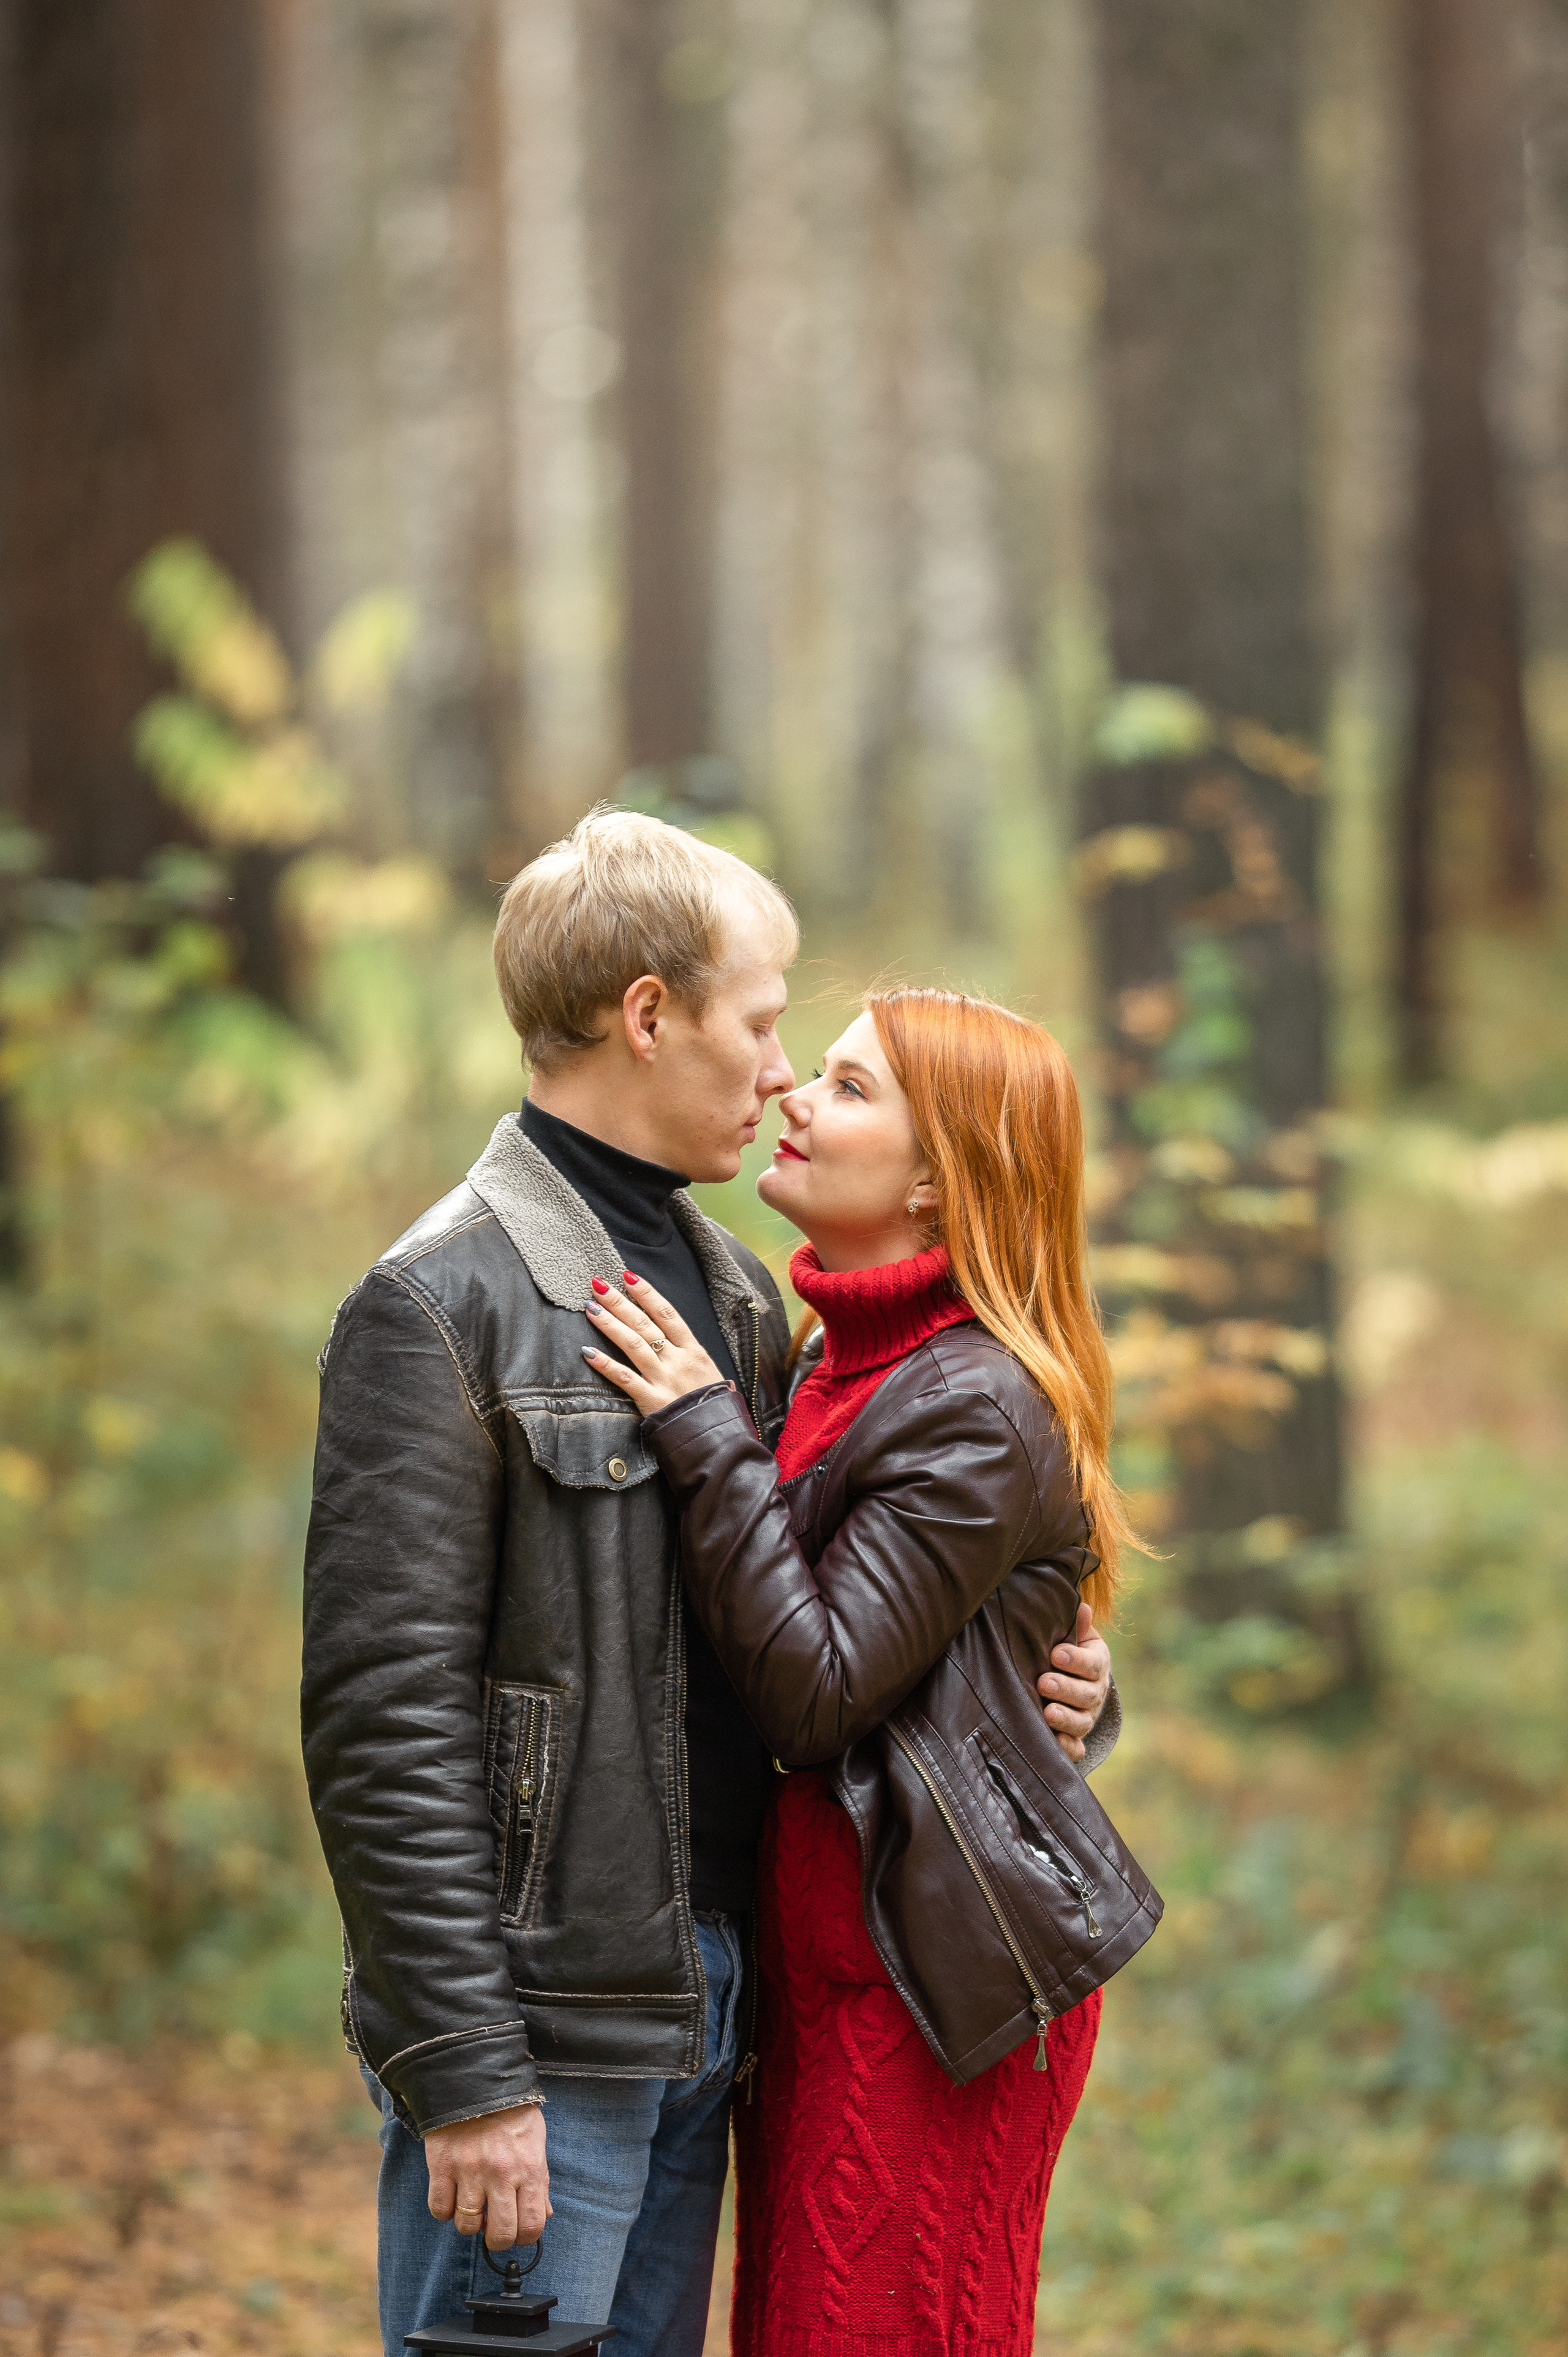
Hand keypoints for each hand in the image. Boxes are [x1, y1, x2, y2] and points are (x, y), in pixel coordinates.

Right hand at [425, 2101, 550, 2251]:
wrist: (476, 2080)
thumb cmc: (511, 2112)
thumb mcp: (535, 2142)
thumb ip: (541, 2181)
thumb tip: (544, 2215)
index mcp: (528, 2168)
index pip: (532, 2225)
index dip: (525, 2237)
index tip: (517, 2231)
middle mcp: (501, 2174)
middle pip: (500, 2235)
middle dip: (497, 2239)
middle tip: (493, 2226)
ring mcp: (470, 2171)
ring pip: (467, 2226)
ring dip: (469, 2222)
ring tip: (473, 2203)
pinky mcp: (442, 2166)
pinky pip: (439, 2210)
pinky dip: (445, 2210)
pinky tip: (453, 2194)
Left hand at [582, 1273, 725, 1416]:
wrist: (719, 1436)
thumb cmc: (713, 1404)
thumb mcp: (708, 1371)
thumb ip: (688, 1353)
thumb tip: (669, 1336)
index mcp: (693, 1350)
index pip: (667, 1313)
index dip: (647, 1293)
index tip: (628, 1276)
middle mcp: (678, 1360)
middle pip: (645, 1324)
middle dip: (620, 1302)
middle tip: (599, 1285)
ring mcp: (664, 1379)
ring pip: (633, 1344)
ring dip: (610, 1325)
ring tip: (590, 1309)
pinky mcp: (651, 1400)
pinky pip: (625, 1378)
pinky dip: (605, 1364)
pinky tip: (588, 1352)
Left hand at [1037, 1602, 1110, 1762]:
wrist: (1072, 1679)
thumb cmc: (1066, 1649)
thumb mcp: (1073, 1635)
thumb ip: (1075, 1625)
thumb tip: (1082, 1607)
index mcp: (1097, 1664)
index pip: (1091, 1663)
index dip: (1075, 1659)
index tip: (1055, 1653)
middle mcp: (1095, 1692)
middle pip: (1086, 1695)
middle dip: (1065, 1689)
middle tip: (1044, 1682)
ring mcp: (1086, 1717)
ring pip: (1081, 1722)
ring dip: (1065, 1719)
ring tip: (1047, 1713)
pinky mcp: (1075, 1737)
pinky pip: (1076, 1748)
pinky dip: (1068, 1748)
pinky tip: (1055, 1743)